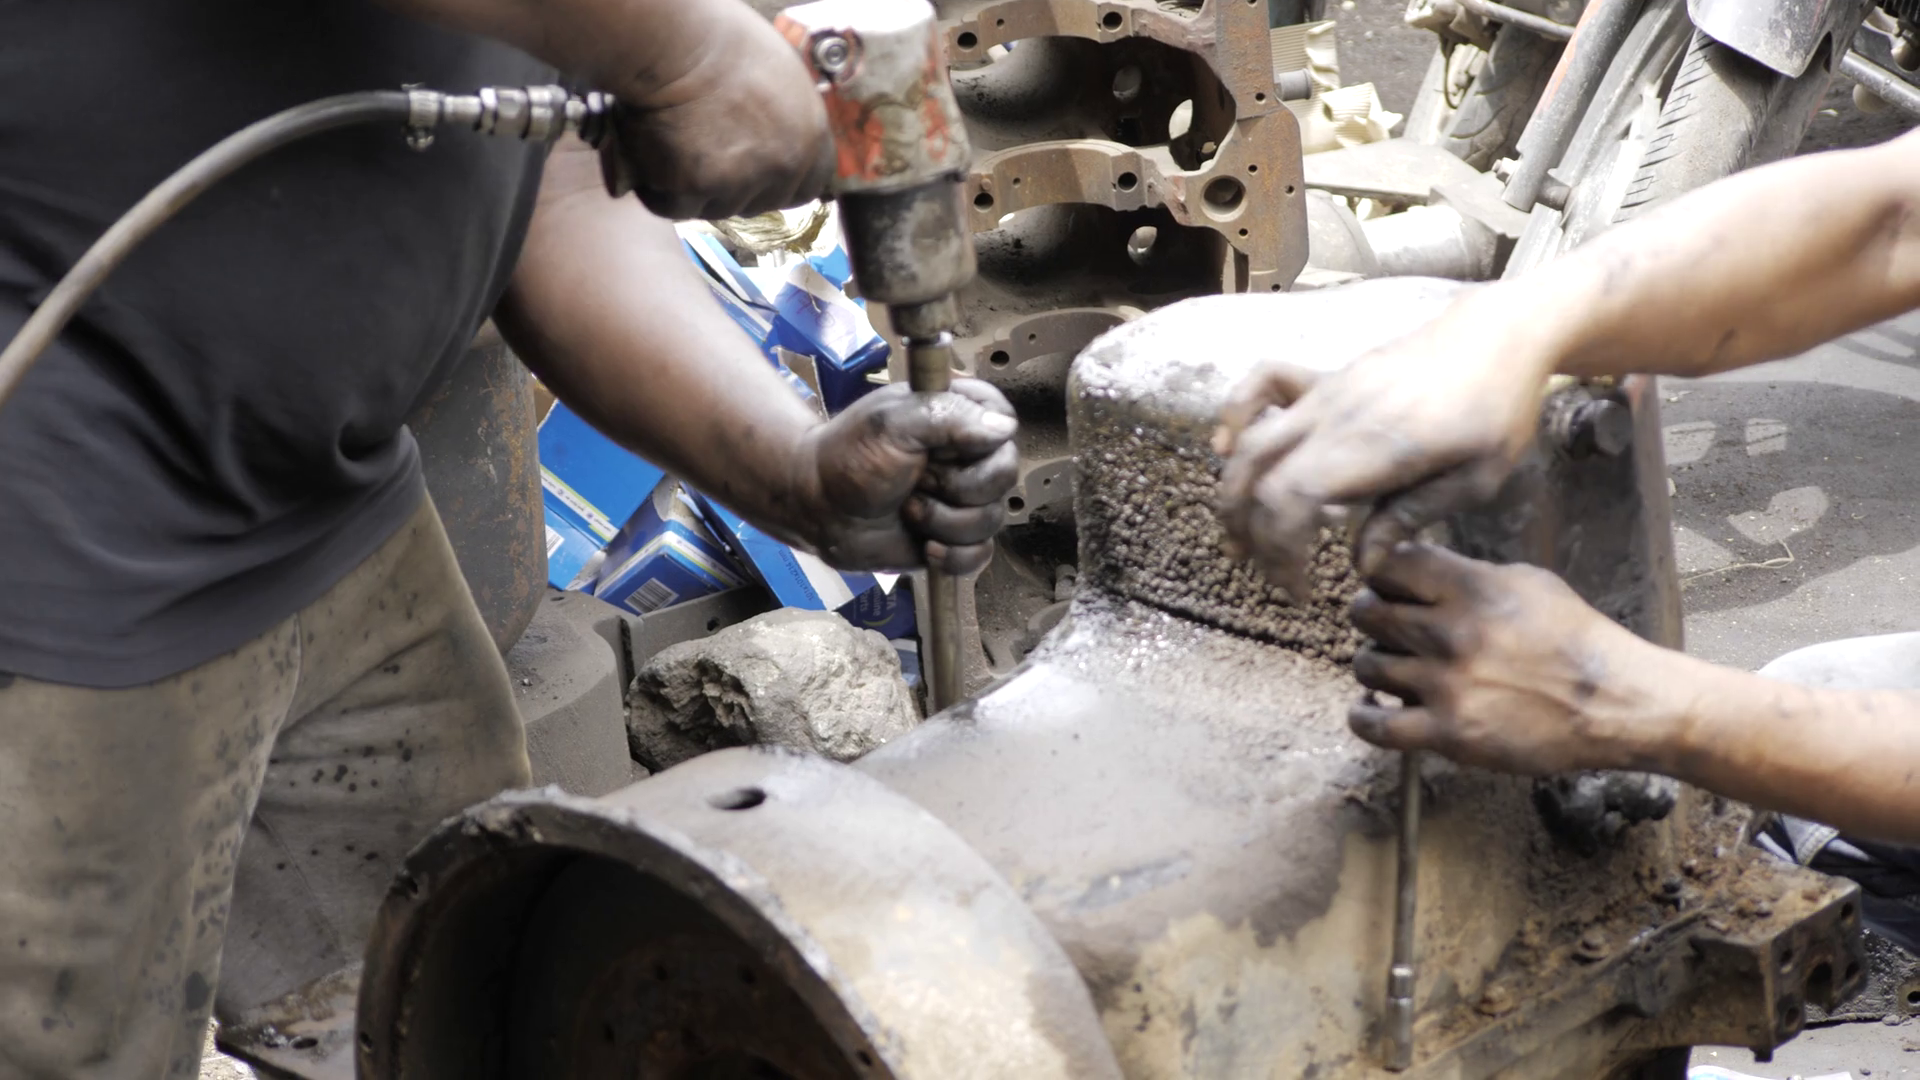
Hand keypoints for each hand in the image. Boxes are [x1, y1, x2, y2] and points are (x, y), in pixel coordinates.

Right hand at [604, 5, 833, 219]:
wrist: (675, 41)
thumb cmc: (721, 40)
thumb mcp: (779, 76)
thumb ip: (785, 119)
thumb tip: (774, 138)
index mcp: (810, 135)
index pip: (807, 187)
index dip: (779, 184)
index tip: (757, 175)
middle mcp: (783, 164)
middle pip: (760, 203)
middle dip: (733, 189)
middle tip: (703, 153)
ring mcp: (740, 180)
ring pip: (715, 208)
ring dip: (692, 189)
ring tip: (673, 145)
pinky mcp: (695, 186)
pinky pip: (673, 207)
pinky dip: (657, 191)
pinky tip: (650, 158)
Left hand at [792, 380, 1018, 574]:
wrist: (819, 508)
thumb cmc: (847, 457)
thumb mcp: (893, 423)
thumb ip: (948, 416)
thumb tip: (1002, 428)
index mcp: (958, 415)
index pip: (1004, 421)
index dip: (977, 445)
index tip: (938, 450)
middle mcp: (968, 455)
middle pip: (1004, 475)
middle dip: (958, 488)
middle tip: (916, 481)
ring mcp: (963, 498)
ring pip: (993, 518)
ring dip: (946, 522)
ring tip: (909, 510)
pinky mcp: (955, 536)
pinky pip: (980, 554)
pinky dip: (954, 556)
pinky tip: (927, 546)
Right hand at [1213, 297, 1547, 598]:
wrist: (1499, 335)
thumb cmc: (1497, 411)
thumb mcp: (1473, 480)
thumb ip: (1409, 519)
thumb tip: (1361, 565)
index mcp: (1369, 449)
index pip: (1287, 502)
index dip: (1279, 555)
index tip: (1300, 592)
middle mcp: (1332, 418)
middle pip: (1256, 478)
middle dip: (1249, 535)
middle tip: (1269, 575)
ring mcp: (1323, 393)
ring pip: (1248, 442)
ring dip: (1232, 492)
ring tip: (1240, 536)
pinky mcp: (1324, 377)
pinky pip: (1260, 386)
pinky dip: (1234, 416)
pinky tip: (1226, 445)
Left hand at [1345, 544, 1672, 774]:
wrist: (1614, 702)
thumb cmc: (1575, 638)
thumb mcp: (1528, 583)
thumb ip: (1470, 575)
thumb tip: (1421, 569)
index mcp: (1471, 588)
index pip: (1388, 563)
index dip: (1380, 572)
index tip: (1388, 585)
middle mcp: (1451, 632)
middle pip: (1367, 612)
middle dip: (1373, 616)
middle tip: (1389, 628)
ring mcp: (1446, 685)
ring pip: (1366, 665)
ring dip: (1374, 666)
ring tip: (1394, 669)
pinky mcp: (1448, 733)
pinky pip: (1373, 726)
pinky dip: (1363, 717)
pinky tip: (1374, 709)